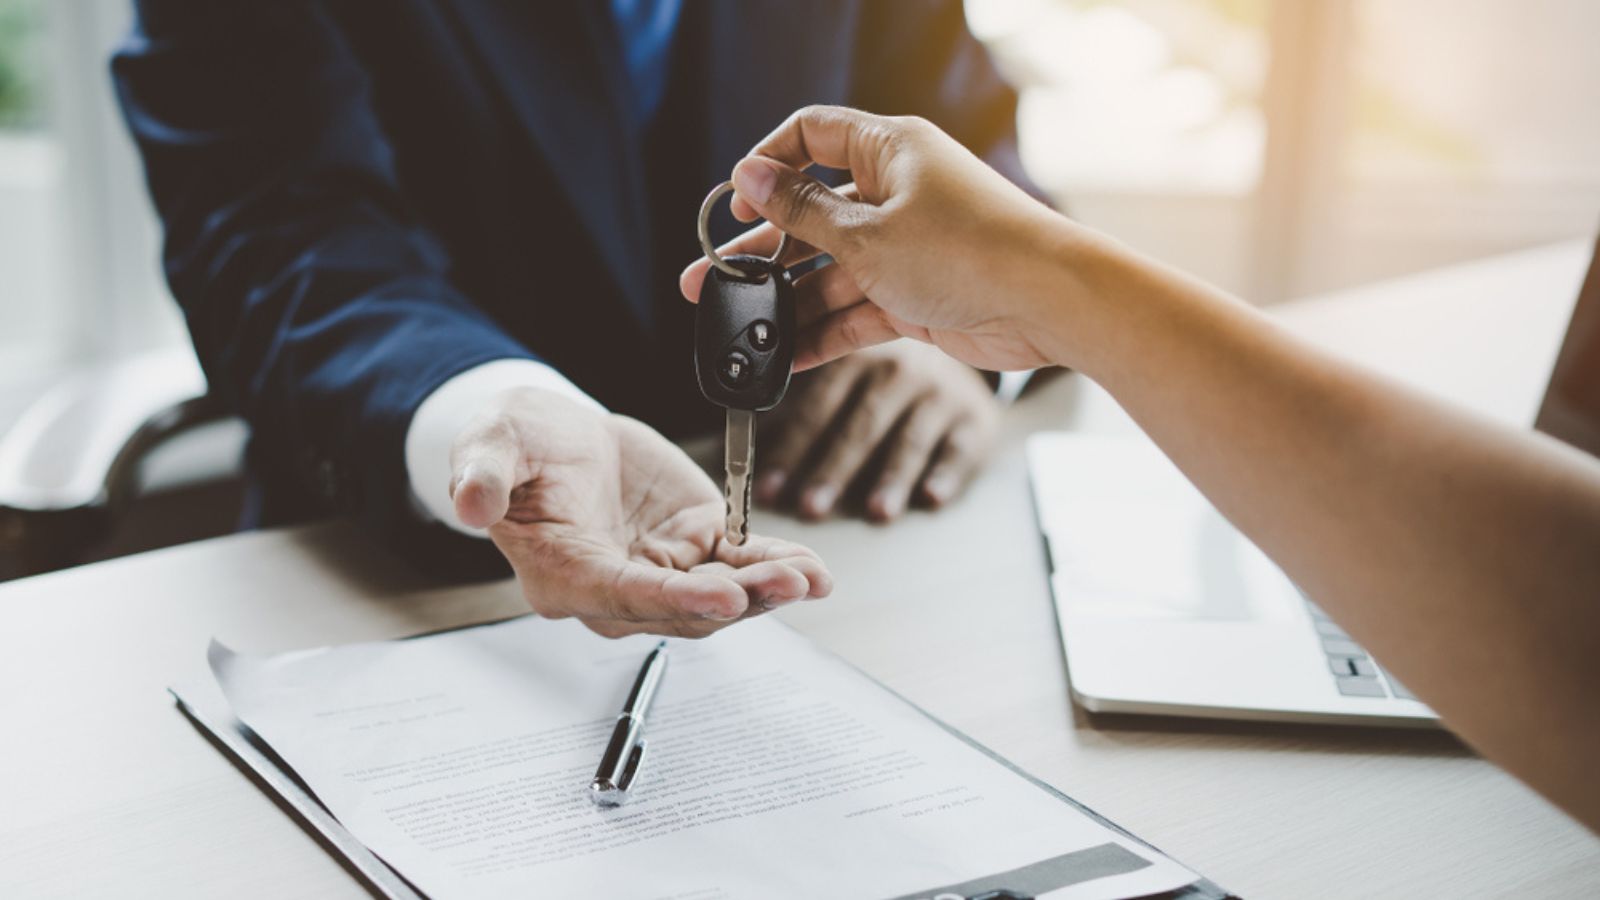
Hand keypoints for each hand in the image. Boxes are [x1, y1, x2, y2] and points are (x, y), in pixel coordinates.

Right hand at [449, 387, 831, 638]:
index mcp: (564, 575)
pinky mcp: (696, 546)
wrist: (553, 436)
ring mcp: (662, 571)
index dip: (675, 600)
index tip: (722, 596)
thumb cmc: (516, 446)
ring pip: (720, 595)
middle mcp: (617, 589)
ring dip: (767, 590)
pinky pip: (740, 565)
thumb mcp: (489, 445)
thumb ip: (482, 476)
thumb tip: (469, 503)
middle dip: (739, 600)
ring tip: (811, 577)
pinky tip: (814, 571)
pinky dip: (776, 567)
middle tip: (787, 583)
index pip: (623, 597)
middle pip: (683, 608)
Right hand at [679, 106, 1075, 372]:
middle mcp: (896, 194)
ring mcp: (905, 248)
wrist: (1048, 304)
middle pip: (811, 214)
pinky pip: (855, 311)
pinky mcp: (916, 296)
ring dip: (787, 300)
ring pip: (829, 270)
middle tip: (709, 279)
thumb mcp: (867, 233)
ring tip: (741, 329)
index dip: (767, 165)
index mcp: (889, 152)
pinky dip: (823, 332)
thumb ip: (802, 211)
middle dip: (760, 250)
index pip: (813, 136)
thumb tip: (751, 176)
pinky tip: (785, 357)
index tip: (736, 204)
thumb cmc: (969, 250)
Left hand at [756, 340, 998, 520]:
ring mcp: (940, 394)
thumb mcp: (852, 363)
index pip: (817, 407)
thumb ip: (806, 390)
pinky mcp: (975, 418)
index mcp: (856, 358)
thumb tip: (741, 420)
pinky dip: (947, 473)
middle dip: (833, 469)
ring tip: (875, 512)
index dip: (791, 449)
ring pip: (909, 439)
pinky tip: (931, 498)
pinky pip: (959, 448)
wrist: (967, 347)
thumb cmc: (890, 370)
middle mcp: (899, 371)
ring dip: (891, 477)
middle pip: (860, 426)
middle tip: (811, 508)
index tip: (768, 489)